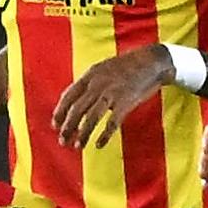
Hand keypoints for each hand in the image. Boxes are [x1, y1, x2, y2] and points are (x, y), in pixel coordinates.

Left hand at [54, 47, 176, 148]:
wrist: (152, 62)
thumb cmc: (127, 67)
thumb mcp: (103, 69)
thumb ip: (89, 83)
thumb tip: (75, 101)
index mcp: (90, 75)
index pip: (68, 95)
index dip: (59, 112)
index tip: (55, 126)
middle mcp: (98, 84)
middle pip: (76, 109)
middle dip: (67, 127)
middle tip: (62, 141)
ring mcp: (111, 93)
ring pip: (91, 118)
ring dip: (82, 134)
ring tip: (77, 146)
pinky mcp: (126, 102)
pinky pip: (112, 123)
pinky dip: (104, 135)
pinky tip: (99, 144)